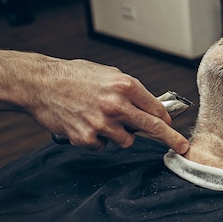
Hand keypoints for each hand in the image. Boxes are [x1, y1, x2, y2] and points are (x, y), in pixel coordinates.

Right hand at [27, 59, 189, 152]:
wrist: (40, 84)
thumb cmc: (74, 76)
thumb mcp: (108, 74)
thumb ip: (130, 91)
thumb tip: (150, 106)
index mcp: (125, 86)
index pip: (156, 108)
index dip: (166, 119)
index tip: (171, 126)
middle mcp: (117, 105)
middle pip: (153, 128)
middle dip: (171, 139)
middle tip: (183, 147)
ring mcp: (102, 123)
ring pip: (127, 141)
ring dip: (120, 135)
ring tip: (102, 120)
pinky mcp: (86, 137)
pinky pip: (103, 146)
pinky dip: (98, 139)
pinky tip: (86, 124)